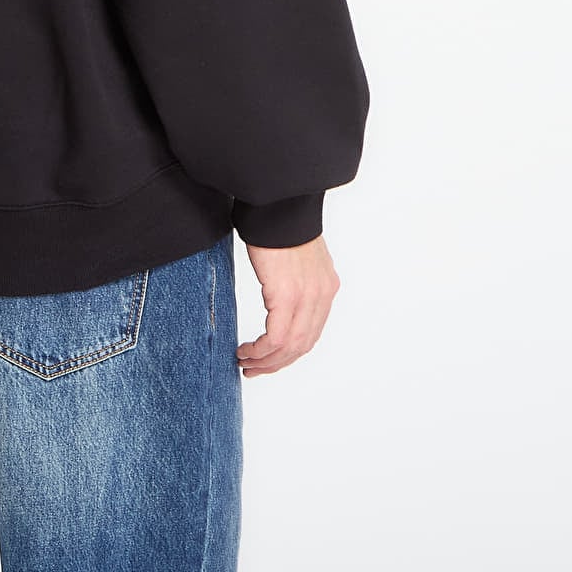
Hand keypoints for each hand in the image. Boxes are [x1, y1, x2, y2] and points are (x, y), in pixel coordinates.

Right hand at [234, 234, 339, 376]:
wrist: (277, 203)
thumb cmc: (278, 223)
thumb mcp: (295, 256)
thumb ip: (295, 278)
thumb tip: (281, 291)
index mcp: (326, 287)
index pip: (311, 332)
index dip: (289, 351)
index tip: (269, 358)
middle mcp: (322, 296)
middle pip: (302, 345)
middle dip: (277, 363)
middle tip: (254, 369)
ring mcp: (307, 297)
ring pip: (290, 347)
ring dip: (266, 361)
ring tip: (245, 363)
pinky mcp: (287, 295)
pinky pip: (277, 338)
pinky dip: (261, 350)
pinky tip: (246, 350)